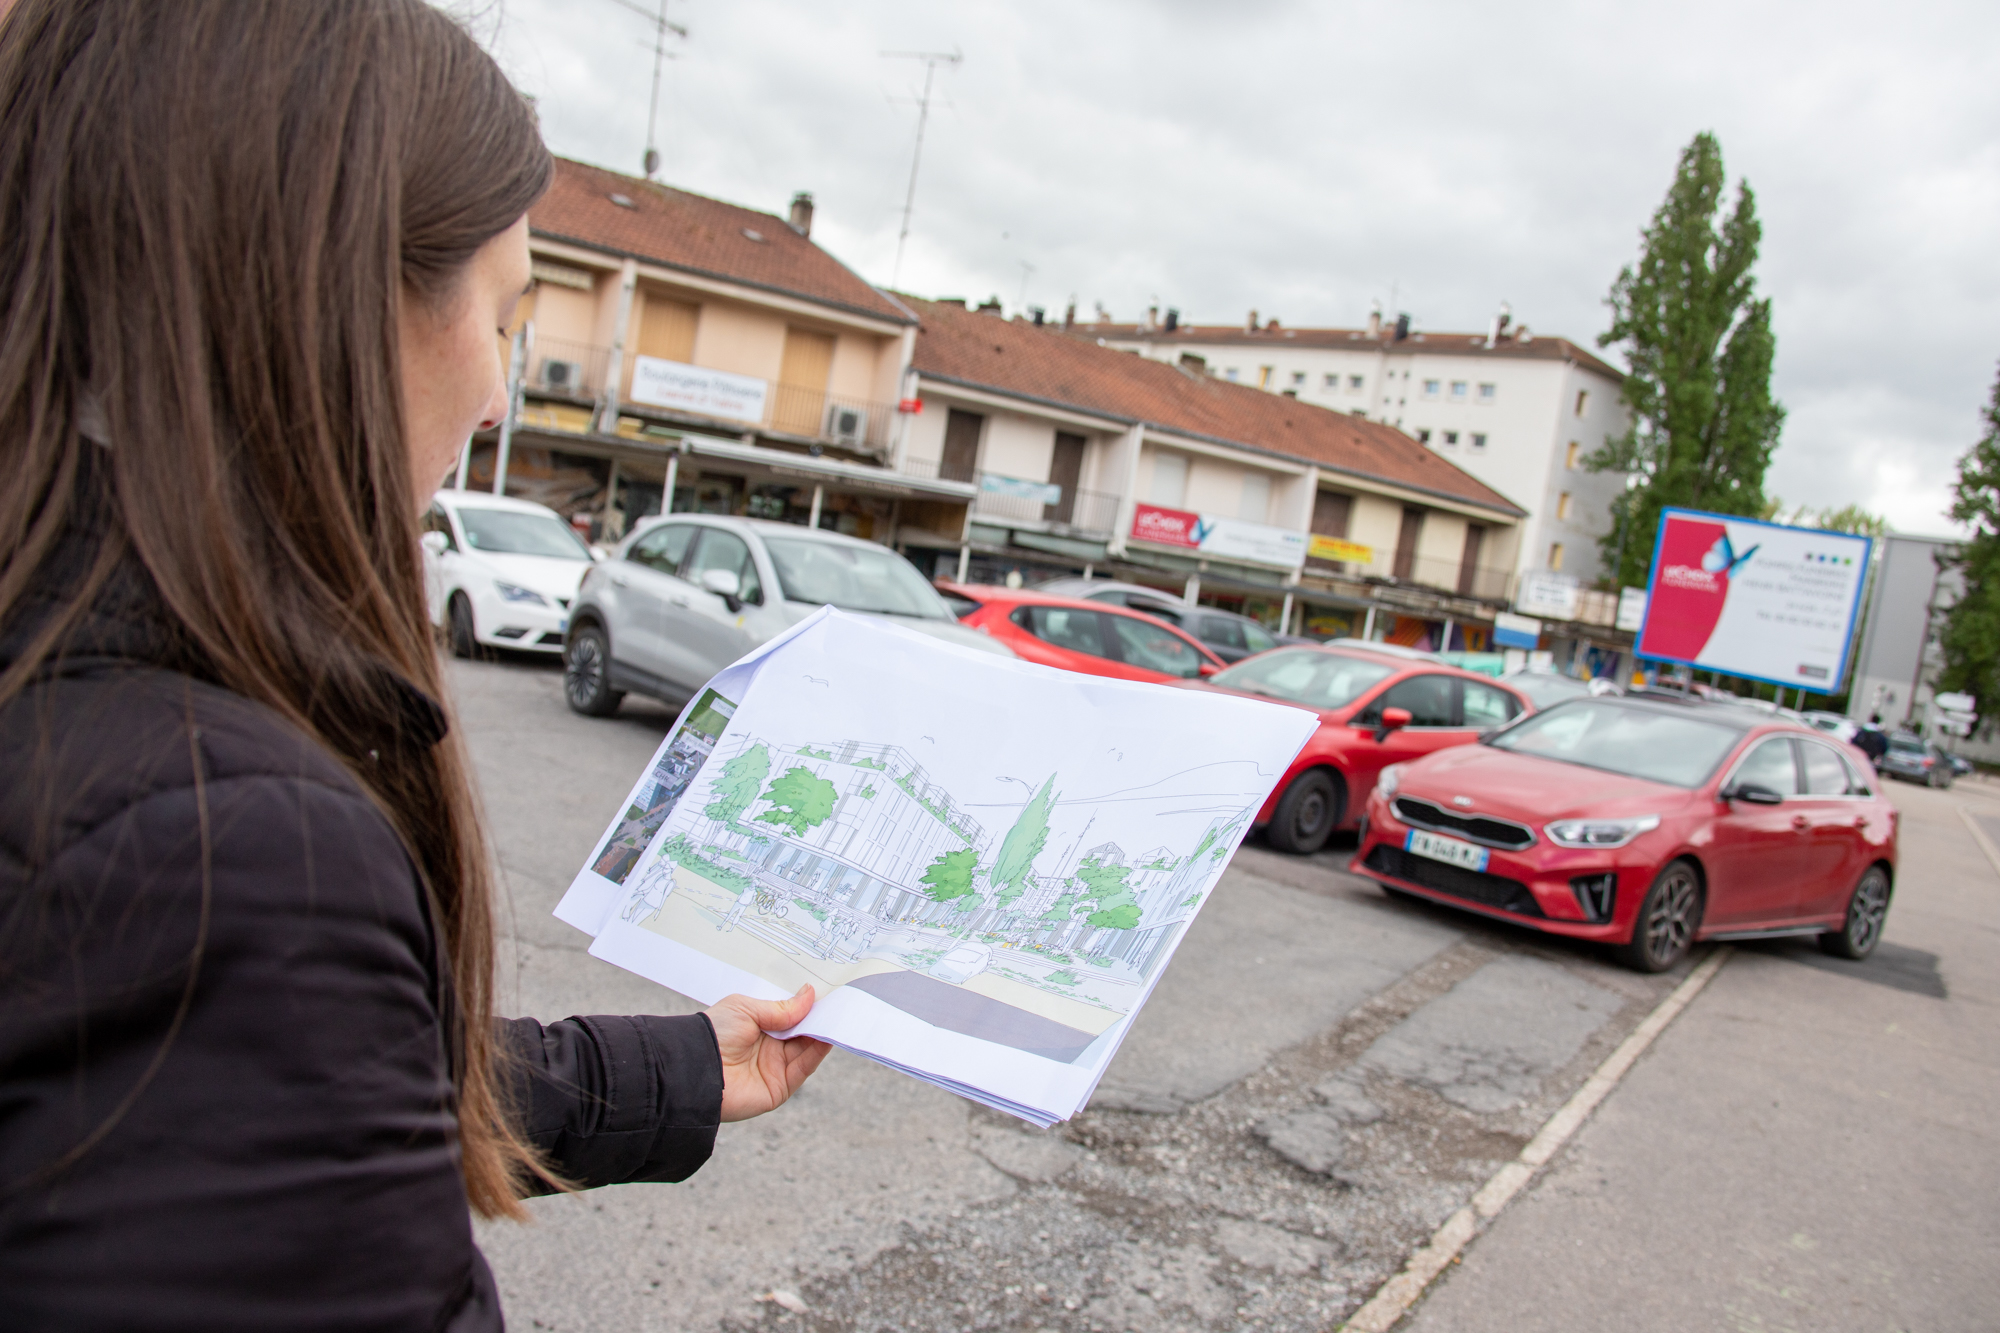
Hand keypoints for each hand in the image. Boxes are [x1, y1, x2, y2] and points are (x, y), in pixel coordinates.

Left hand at [704, 985, 832, 1122]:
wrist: (695, 1070)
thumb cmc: (714, 1034)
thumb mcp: (747, 1009)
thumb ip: (781, 1007)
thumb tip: (810, 994)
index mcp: (757, 1026)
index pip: (789, 1015)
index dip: (806, 1004)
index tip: (824, 991)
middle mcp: (768, 1047)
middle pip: (802, 1032)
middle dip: (818, 1018)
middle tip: (837, 1002)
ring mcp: (774, 1067)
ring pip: (807, 1049)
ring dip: (822, 1034)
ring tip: (837, 1016)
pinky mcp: (780, 1087)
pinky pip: (804, 1068)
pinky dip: (818, 1053)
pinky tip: (827, 1036)